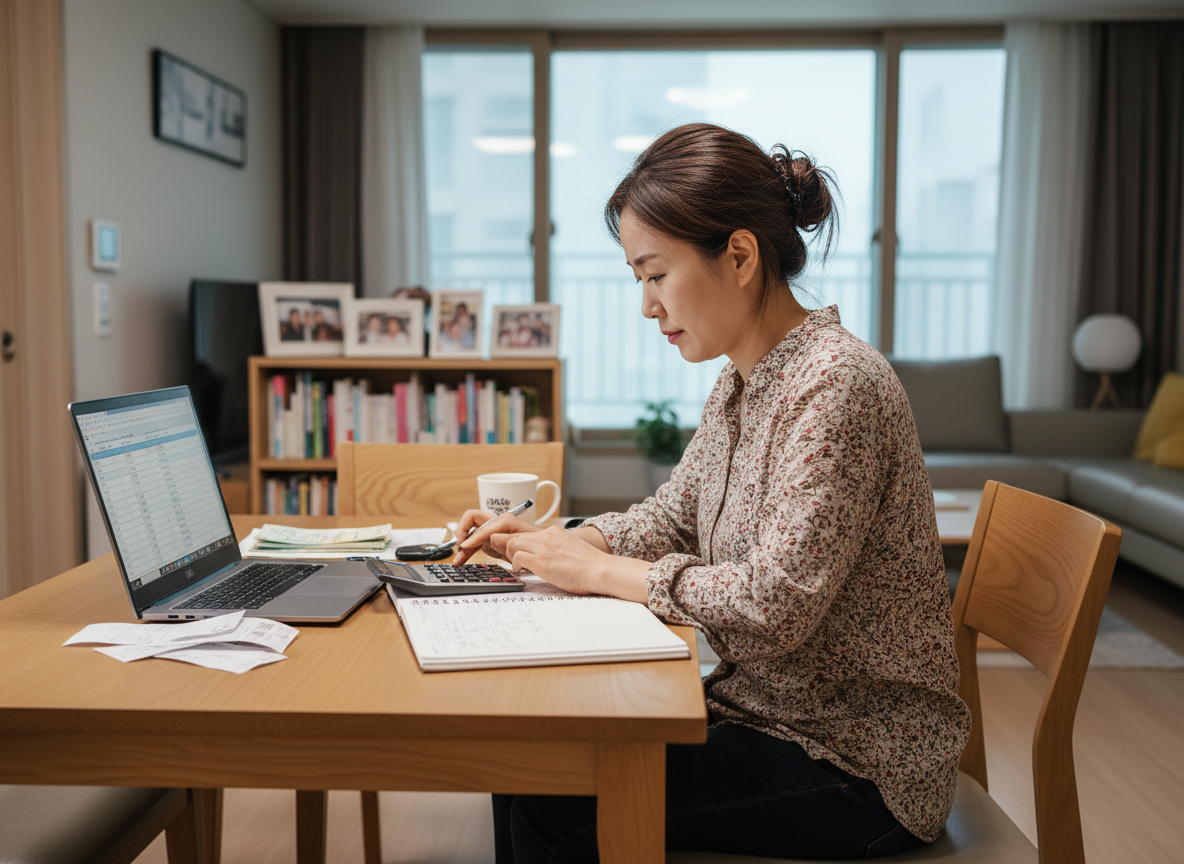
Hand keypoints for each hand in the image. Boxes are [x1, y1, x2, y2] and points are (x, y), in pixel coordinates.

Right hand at [452, 509, 541, 565]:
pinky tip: (460, 562)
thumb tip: (491, 539)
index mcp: (503, 520)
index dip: (473, 535)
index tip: (465, 546)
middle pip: (470, 520)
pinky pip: (473, 545)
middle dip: (461, 533)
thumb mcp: (522, 543)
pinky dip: (466, 553)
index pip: (480, 522)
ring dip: (461, 547)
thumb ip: (506, 540)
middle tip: (459, 548)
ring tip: (457, 561)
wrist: (539, 552)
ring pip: (469, 536)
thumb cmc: (534, 544)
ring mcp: (490, 532)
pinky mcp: (488, 542)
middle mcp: (494, 523)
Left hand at [500, 527, 649, 602]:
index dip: (515, 542)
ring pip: (511, 544)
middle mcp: (547, 536)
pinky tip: (522, 572)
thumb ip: (555, 549)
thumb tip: (545, 557)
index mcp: (554, 532)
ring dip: (510, 556)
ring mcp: (543, 548)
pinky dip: (515, 565)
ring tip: (518, 567)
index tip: (513, 551)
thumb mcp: (570, 549)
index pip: (525, 533)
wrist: (601, 570)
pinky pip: (516, 558)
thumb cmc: (589, 566)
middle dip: (506, 548)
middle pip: (513, 536)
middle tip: (509, 560)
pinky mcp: (541, 561)